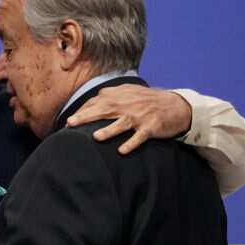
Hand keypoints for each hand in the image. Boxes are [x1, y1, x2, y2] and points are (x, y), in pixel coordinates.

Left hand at [66, 84, 191, 153]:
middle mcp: (127, 104)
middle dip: (86, 117)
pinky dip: (131, 143)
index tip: (67, 121)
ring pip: (121, 123)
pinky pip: (139, 136)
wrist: (176, 105)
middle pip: (104, 110)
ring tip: (95, 137)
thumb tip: (86, 105)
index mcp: (119, 95)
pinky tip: (122, 151)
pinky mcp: (151, 126)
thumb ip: (108, 97)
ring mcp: (139, 116)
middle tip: (70, 124)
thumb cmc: (146, 101)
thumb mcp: (127, 93)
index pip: (96, 101)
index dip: (81, 111)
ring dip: (109, 130)